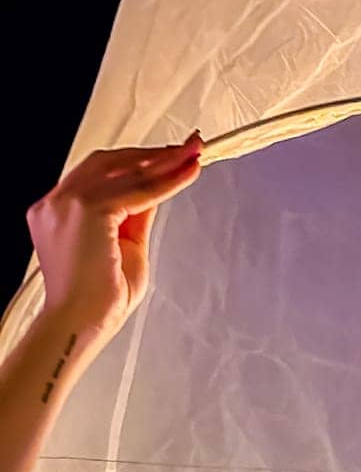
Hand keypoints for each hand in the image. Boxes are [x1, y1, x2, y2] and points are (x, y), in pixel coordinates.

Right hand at [25, 133, 204, 343]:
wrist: (80, 325)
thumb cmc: (99, 299)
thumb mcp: (125, 245)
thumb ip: (134, 215)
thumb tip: (155, 189)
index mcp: (56, 210)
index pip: (100, 173)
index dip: (138, 161)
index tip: (171, 155)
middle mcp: (55, 203)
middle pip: (109, 162)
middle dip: (154, 153)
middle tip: (191, 147)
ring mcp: (66, 204)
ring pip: (124, 170)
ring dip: (164, 161)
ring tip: (194, 155)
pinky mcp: (87, 211)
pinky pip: (136, 189)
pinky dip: (166, 181)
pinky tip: (187, 174)